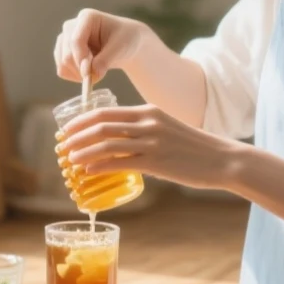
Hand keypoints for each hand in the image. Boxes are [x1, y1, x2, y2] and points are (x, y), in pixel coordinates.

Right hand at [53, 9, 145, 84]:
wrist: (125, 43)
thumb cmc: (125, 40)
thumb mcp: (120, 49)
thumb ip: (105, 60)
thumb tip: (92, 74)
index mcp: (86, 17)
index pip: (75, 40)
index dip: (80, 58)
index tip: (89, 74)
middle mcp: (72, 26)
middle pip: (66, 53)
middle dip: (80, 69)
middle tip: (97, 77)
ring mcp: (65, 39)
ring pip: (62, 62)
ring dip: (77, 74)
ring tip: (96, 74)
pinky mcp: (63, 52)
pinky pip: (61, 69)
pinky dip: (73, 76)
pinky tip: (88, 74)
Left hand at [55, 104, 239, 189]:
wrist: (222, 159)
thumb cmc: (193, 147)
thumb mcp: (166, 129)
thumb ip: (144, 132)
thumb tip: (121, 148)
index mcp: (147, 112)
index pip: (105, 112)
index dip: (81, 121)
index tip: (66, 130)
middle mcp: (147, 123)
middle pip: (100, 126)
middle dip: (76, 136)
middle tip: (61, 146)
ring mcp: (151, 142)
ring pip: (106, 144)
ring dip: (83, 152)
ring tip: (70, 160)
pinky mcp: (156, 162)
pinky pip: (119, 163)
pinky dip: (99, 166)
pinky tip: (88, 171)